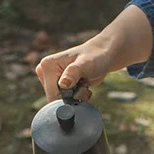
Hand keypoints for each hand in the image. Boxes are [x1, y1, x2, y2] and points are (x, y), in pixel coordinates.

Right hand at [35, 5, 152, 100]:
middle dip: (72, 98)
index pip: (51, 96)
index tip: (82, 89)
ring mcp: (52, 77)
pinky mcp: (60, 81)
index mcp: (46, 66)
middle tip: (86, 85)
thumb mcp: (88, 65)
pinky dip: (77, 98)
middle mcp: (44, 70)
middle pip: (55, 100)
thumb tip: (63, 83)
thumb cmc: (99, 55)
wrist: (110, 51)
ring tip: (87, 85)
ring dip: (76, 98)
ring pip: (61, 102)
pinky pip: (66, 100)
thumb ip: (75, 74)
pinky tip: (86, 87)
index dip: (67, 99)